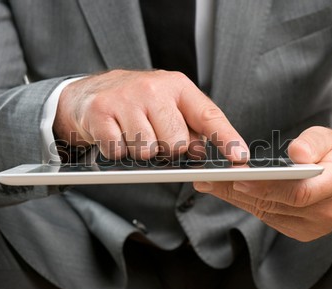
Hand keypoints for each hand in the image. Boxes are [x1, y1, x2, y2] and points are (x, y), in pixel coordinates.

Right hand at [54, 69, 247, 160]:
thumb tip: (203, 151)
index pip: (208, 115)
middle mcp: (154, 89)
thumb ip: (191, 128)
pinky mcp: (100, 112)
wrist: (90, 93)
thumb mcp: (168, 106)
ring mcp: (126, 99)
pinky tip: (116, 134)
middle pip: (177, 143)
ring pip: (148, 151)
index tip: (240, 157)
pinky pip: (119, 151)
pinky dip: (118, 151)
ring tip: (133, 133)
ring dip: (141, 151)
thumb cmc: (137, 103)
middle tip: (154, 136)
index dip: (227, 138)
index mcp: (177, 87)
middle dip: (167, 149)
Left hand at [194, 126, 331, 241]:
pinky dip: (245, 203)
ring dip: (235, 198)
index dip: (268, 187)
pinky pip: (267, 217)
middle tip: (208, 179)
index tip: (239, 178)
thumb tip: (296, 154)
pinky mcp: (299, 231)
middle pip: (274, 203)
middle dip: (237, 191)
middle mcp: (324, 212)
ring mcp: (311, 226)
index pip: (299, 192)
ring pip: (265, 212)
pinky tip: (226, 191)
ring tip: (209, 183)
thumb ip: (314, 143)